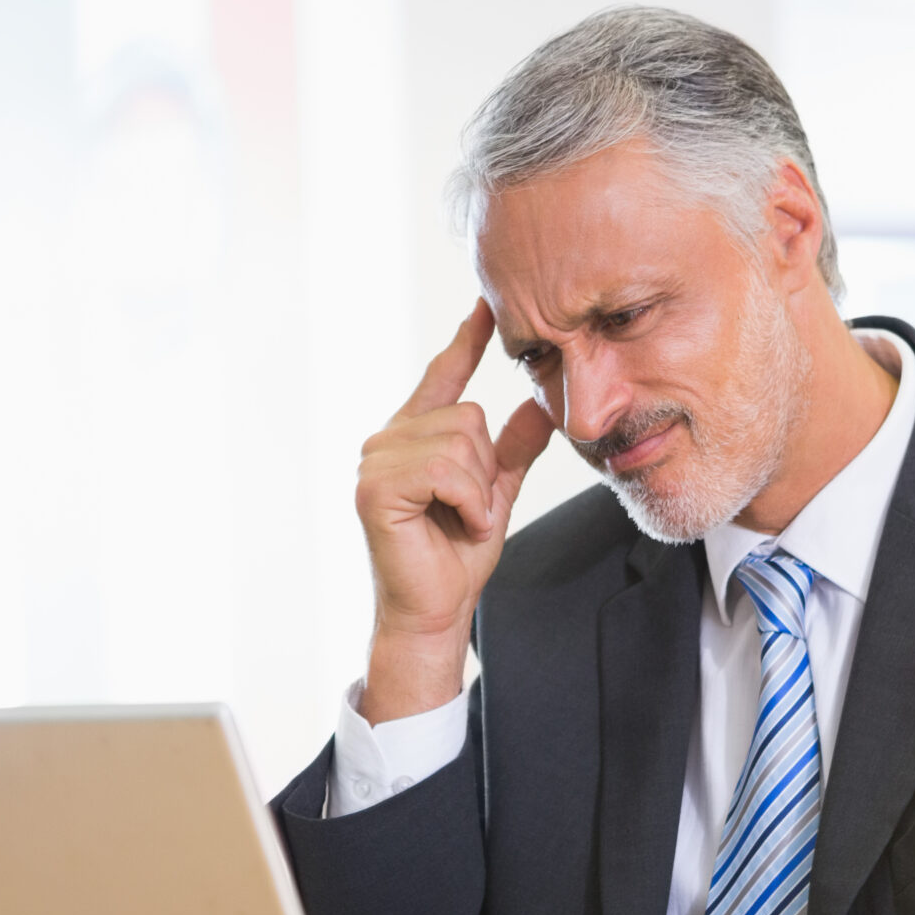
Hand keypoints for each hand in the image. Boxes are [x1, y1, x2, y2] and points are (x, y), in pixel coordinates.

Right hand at [356, 300, 556, 723]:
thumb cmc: (458, 557)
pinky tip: (456, 525)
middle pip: (466, 414)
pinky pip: (446, 470)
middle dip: (485, 468)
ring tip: (461, 520)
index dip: (466, 341)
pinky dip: (467, 502)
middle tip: (470, 511)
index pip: (443, 376)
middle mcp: (386, 441)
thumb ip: (513, 447)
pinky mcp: (375, 489)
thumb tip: (540, 404)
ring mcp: (375, 462)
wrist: (438, 609)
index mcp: (413, 436)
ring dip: (477, 490)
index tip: (485, 305)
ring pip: (458, 441)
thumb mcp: (498, 492)